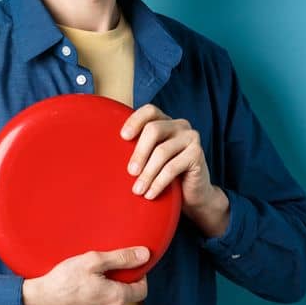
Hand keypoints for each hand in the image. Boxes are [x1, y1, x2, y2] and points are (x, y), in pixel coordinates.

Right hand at [22, 247, 149, 304]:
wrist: (37, 303)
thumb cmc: (62, 282)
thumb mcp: (93, 261)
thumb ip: (121, 258)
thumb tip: (145, 254)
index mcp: (117, 298)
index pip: (142, 289)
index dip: (138, 276)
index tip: (127, 267)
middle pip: (127, 296)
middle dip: (120, 282)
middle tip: (103, 271)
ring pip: (113, 303)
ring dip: (107, 292)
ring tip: (90, 281)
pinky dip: (96, 301)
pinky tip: (82, 291)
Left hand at [121, 103, 229, 236]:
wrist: (194, 194)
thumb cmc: (168, 175)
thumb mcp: (151, 158)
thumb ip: (139, 149)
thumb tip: (108, 152)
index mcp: (166, 122)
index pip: (150, 111)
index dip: (135, 120)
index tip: (123, 137)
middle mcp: (180, 125)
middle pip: (154, 130)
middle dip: (139, 152)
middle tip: (130, 172)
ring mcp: (191, 138)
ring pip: (162, 152)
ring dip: (147, 173)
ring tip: (138, 190)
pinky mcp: (197, 154)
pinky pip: (172, 167)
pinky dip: (158, 182)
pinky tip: (150, 194)